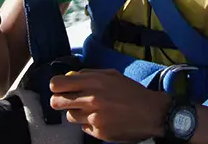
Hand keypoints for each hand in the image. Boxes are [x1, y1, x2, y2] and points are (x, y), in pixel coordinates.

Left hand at [49, 69, 171, 142]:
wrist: (151, 113)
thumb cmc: (132, 92)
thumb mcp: (112, 75)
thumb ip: (90, 74)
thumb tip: (71, 76)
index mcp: (94, 81)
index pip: (57, 84)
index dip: (56, 86)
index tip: (60, 88)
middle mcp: (91, 99)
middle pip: (56, 102)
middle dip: (59, 101)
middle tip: (67, 101)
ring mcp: (93, 118)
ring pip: (69, 117)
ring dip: (76, 113)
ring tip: (90, 110)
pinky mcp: (98, 132)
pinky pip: (83, 128)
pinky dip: (89, 124)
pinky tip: (102, 119)